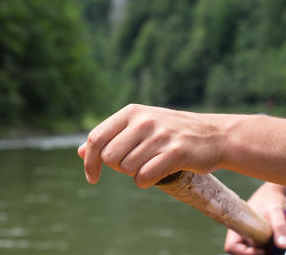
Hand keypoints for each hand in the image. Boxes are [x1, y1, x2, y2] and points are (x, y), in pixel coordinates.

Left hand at [78, 104, 224, 187]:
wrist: (213, 135)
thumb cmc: (169, 133)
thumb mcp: (138, 126)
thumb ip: (110, 137)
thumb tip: (79, 151)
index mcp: (131, 112)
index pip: (95, 138)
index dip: (88, 161)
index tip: (92, 177)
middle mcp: (143, 121)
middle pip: (109, 157)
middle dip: (117, 167)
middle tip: (135, 163)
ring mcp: (160, 136)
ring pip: (127, 168)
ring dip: (135, 173)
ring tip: (151, 163)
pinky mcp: (175, 152)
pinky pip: (144, 177)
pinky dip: (146, 181)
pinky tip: (156, 174)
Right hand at [224, 183, 285, 254]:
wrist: (274, 192)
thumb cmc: (271, 198)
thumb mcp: (276, 212)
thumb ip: (279, 227)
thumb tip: (283, 246)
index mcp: (236, 225)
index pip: (231, 247)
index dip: (244, 252)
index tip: (261, 249)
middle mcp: (239, 231)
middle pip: (241, 251)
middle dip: (256, 252)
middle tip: (270, 247)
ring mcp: (247, 233)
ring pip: (250, 249)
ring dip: (263, 249)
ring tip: (273, 240)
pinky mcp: (255, 235)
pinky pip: (258, 246)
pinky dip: (267, 247)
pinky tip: (274, 239)